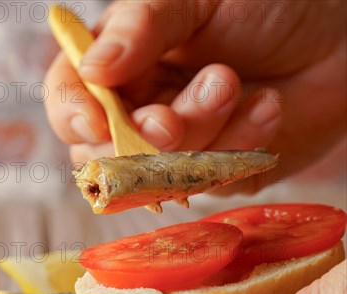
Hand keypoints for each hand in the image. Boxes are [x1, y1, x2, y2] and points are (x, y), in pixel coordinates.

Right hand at [45, 1, 345, 192]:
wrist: (338, 33)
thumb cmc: (265, 3)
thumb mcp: (193, 0)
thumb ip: (139, 28)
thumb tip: (92, 69)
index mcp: (119, 65)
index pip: (69, 100)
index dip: (73, 116)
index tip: (98, 122)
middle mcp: (138, 109)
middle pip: (104, 153)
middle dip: (139, 141)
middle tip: (170, 118)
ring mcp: (175, 146)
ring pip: (156, 174)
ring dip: (197, 134)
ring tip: (231, 84)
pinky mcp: (215, 171)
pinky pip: (211, 180)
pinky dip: (238, 146)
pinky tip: (265, 106)